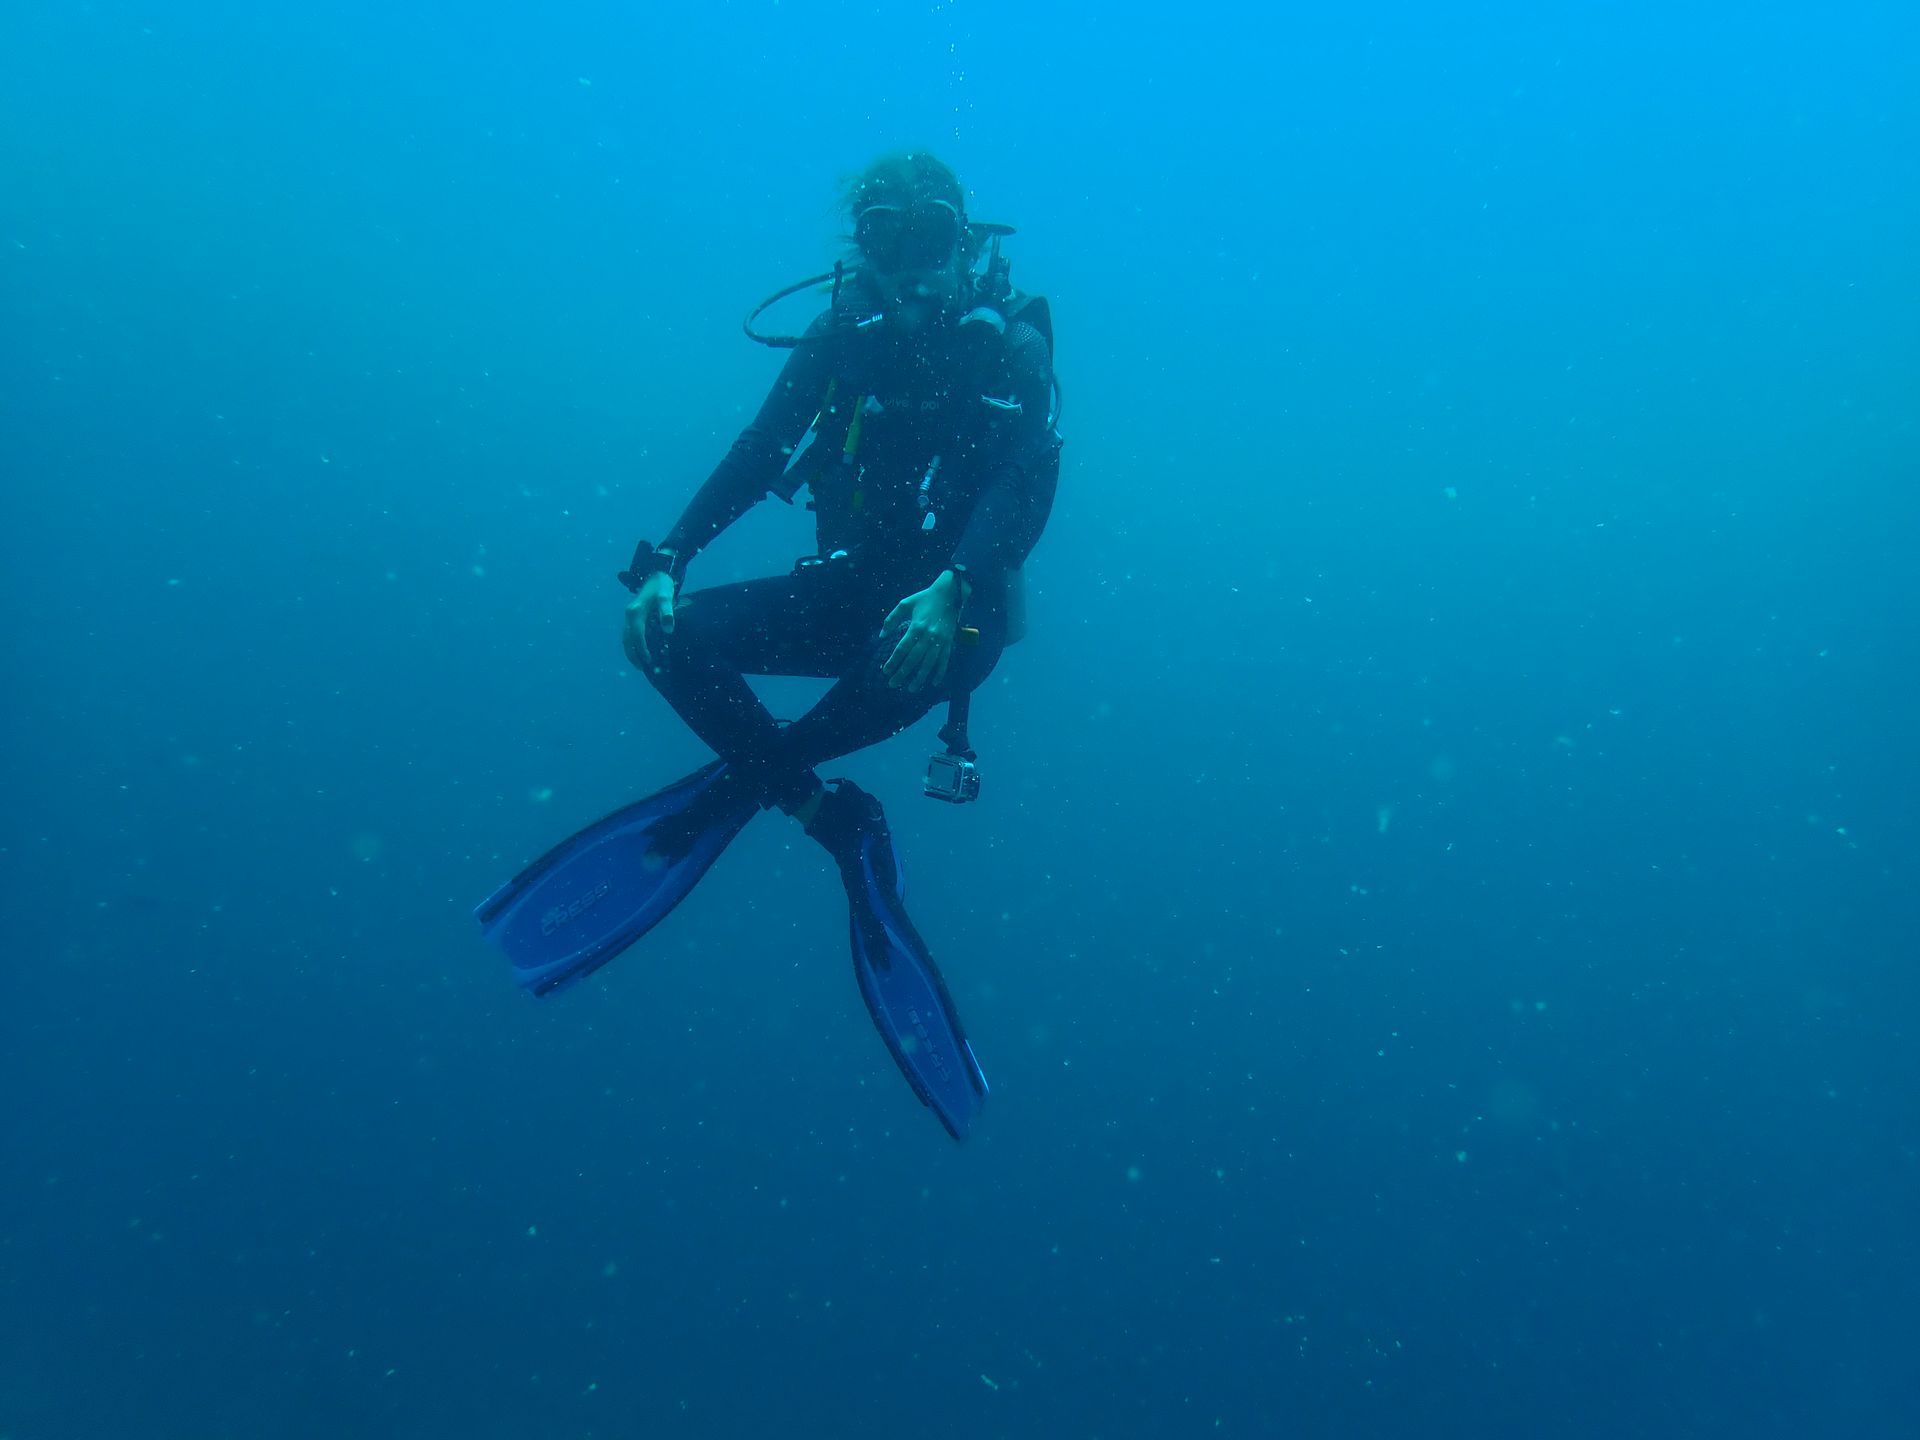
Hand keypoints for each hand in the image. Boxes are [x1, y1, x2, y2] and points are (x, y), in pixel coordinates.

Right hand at [622, 571, 676, 671]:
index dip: (642, 649)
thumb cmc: (662, 585)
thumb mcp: (666, 596)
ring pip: (626, 637)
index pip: (637, 635)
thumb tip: (668, 630)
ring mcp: (629, 615)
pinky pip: (629, 633)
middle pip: (627, 639)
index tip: (648, 660)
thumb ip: (667, 612)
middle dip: (633, 654)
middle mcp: (629, 614)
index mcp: (635, 611)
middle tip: (641, 668)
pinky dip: (632, 644)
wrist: (656, 573)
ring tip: (639, 664)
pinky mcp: (632, 616)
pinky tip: (639, 650)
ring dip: (631, 651)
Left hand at [881, 571, 966, 692]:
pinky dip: (940, 672)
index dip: (893, 661)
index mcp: (916, 626)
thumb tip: (882, 636)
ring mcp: (940, 640)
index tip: (885, 671)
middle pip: (913, 659)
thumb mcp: (905, 604)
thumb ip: (891, 619)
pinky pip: (944, 660)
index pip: (902, 648)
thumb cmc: (924, 598)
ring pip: (929, 663)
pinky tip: (934, 682)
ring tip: (911, 689)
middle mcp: (928, 635)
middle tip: (893, 684)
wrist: (950, 593)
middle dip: (902, 673)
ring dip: (920, 677)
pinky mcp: (949, 642)